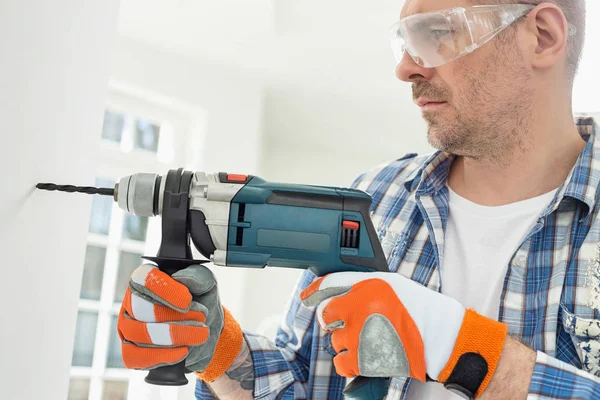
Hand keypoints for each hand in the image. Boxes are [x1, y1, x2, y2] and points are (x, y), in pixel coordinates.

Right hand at [117, 264, 242, 381]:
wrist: (205, 332)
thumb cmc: (200, 303)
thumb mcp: (206, 285)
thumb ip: (198, 276)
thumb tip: (182, 277)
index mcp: (146, 279)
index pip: (144, 280)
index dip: (165, 291)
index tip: (187, 301)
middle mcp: (131, 301)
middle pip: (141, 310)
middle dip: (175, 318)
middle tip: (201, 318)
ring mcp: (127, 328)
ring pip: (140, 334)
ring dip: (175, 336)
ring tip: (199, 334)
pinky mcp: (129, 352)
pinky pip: (137, 356)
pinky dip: (163, 355)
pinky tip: (182, 351)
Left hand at [301, 272, 507, 396]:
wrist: (439, 338)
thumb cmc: (417, 309)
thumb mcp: (389, 284)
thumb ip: (360, 283)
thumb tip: (333, 290)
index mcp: (365, 287)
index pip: (327, 285)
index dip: (313, 292)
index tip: (306, 297)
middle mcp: (358, 309)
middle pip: (326, 315)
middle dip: (334, 320)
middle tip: (351, 322)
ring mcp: (358, 336)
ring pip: (334, 340)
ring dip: (345, 341)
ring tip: (367, 339)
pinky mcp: (363, 360)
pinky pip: (339, 363)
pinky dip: (346, 362)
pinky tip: (359, 356)